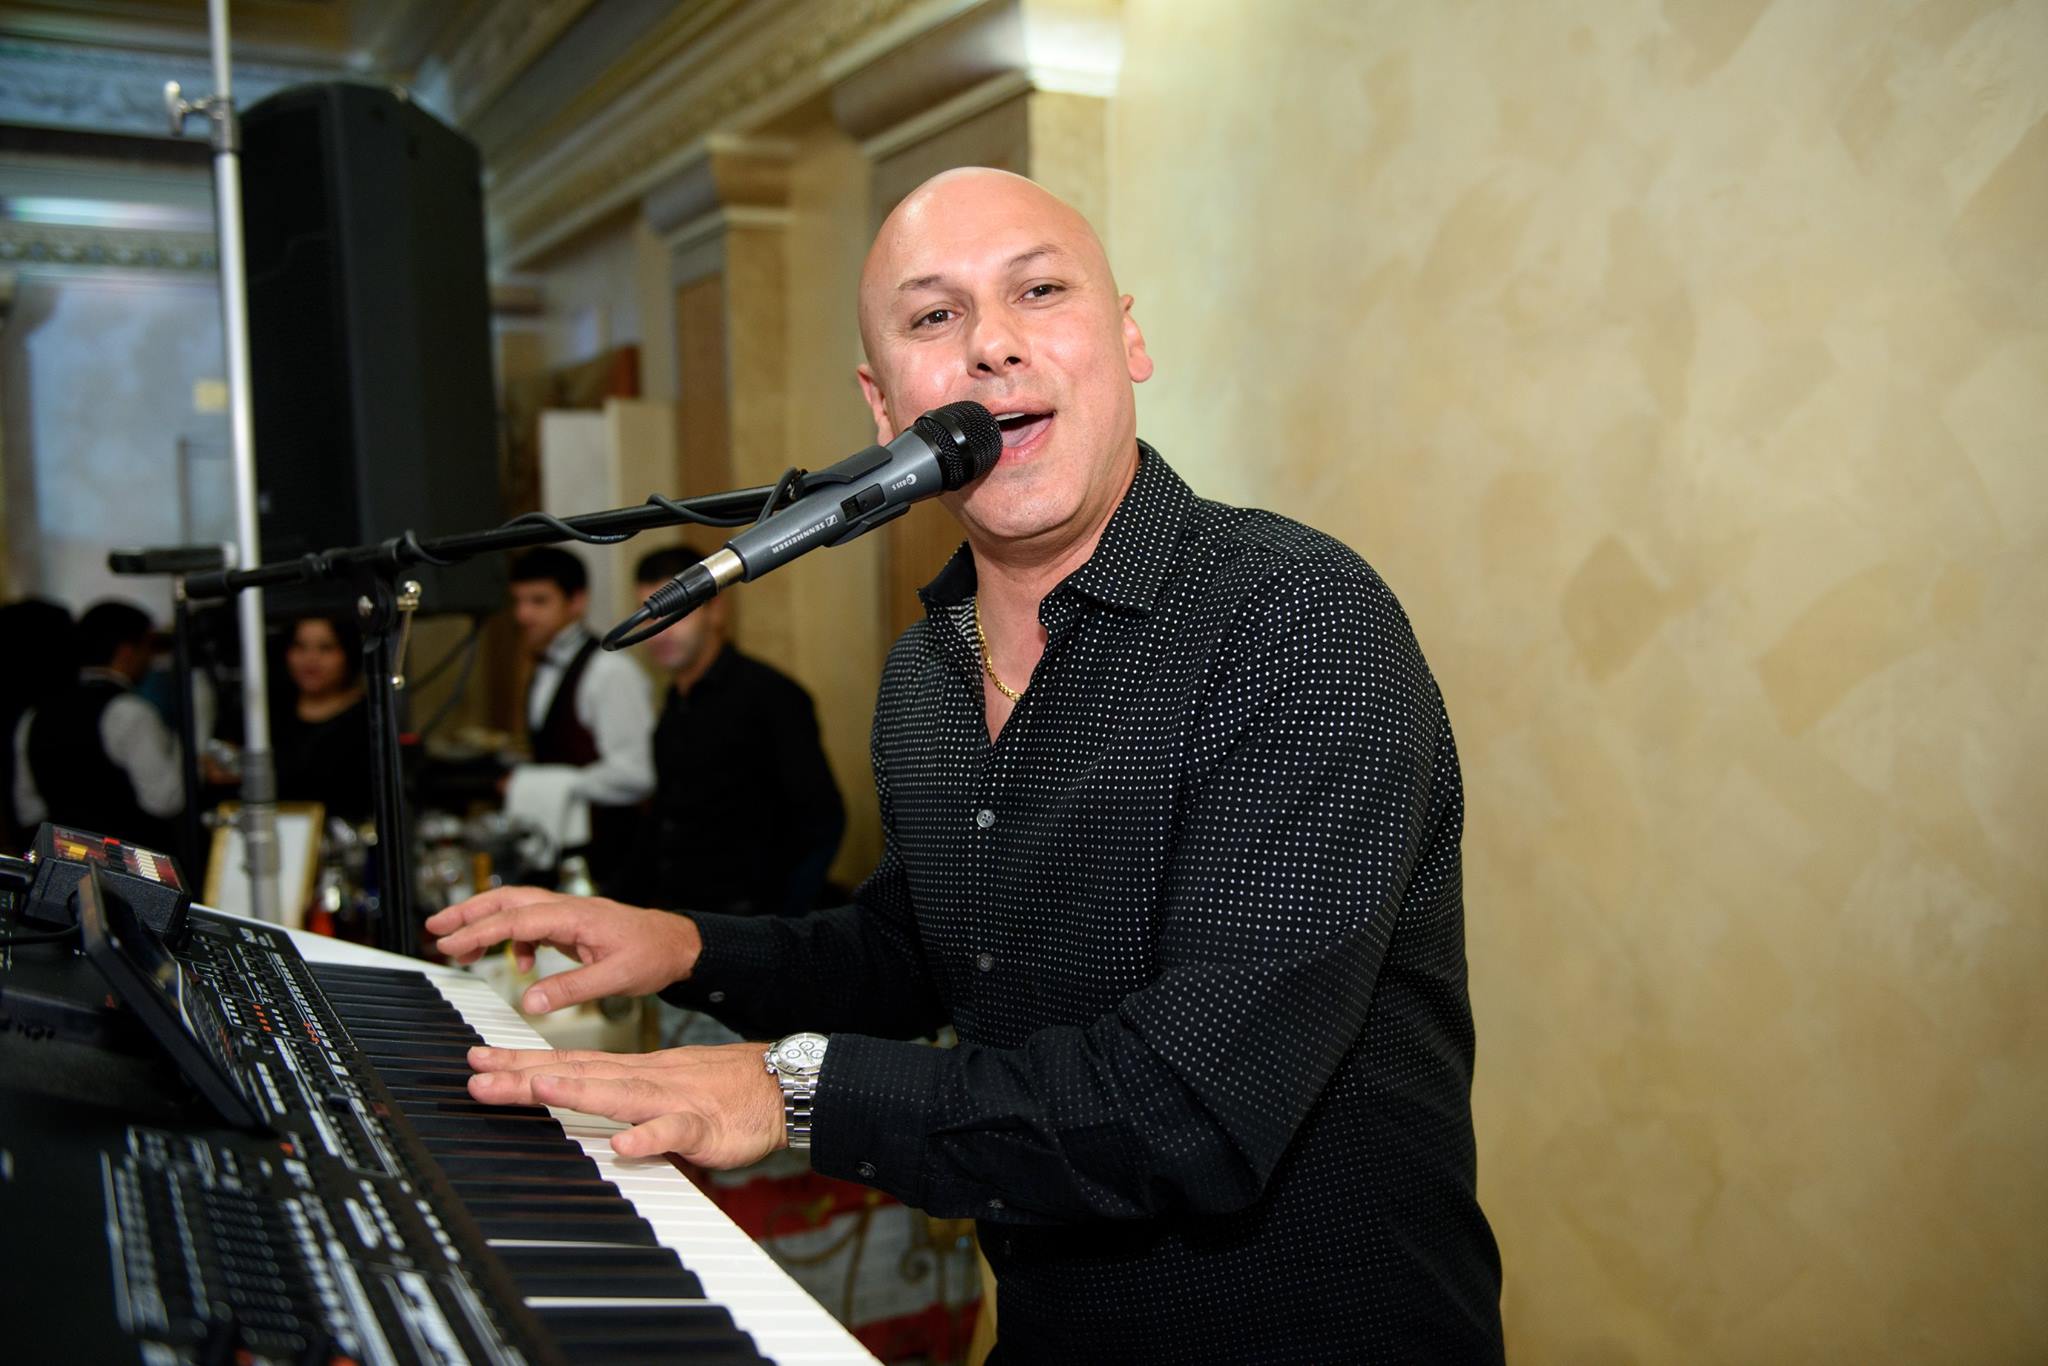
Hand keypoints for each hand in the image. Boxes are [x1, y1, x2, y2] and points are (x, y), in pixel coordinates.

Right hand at [424, 886, 700, 1012]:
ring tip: (458, 945)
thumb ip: (572, 989)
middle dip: (468, 912)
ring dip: (485, 923)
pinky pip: (533, 926)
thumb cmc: (653, 954)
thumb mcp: (615, 977)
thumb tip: (530, 1002)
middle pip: (508, 901)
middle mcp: (567, 909)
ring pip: (517, 910)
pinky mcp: (571, 926)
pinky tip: (519, 967)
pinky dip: (515, 941)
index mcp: (575, 916)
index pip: (516, 919)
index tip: (449, 943)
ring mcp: (568, 915)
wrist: (678, 944)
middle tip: (434, 927)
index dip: (479, 930)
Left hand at [465, 1041, 785, 1168]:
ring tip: (540, 1089)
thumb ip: (619, 1094)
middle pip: (579, 1074)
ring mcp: (672, 1100)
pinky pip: (674, 1132)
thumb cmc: (723, 1091)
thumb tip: (570, 1094)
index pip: (568, 1064)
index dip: (522, 1063)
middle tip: (479, 1075)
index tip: (478, 1061)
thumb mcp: (661, 1089)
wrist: (783, 1086)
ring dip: (579, 1092)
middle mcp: (645, 1079)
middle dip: (526, 1076)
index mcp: (632, 1072)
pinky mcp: (703, 1126)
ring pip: (620, 1094)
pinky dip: (649, 1138)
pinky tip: (623, 1145)